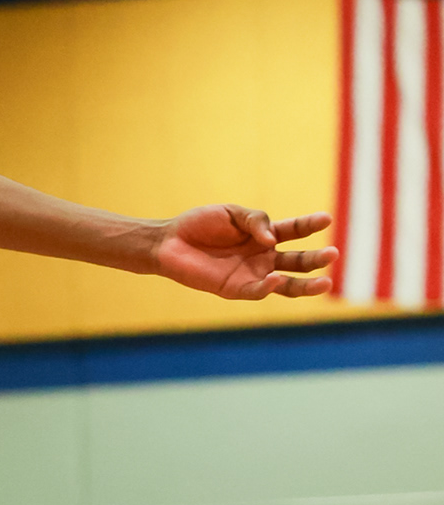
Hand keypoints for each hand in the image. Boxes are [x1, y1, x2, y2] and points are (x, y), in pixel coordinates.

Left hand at [152, 207, 333, 300]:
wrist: (170, 242)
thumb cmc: (201, 224)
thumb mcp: (232, 213)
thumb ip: (255, 221)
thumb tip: (272, 239)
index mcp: (265, 235)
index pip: (295, 230)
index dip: (310, 225)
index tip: (326, 219)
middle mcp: (263, 257)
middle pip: (297, 261)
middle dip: (316, 259)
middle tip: (333, 254)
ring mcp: (252, 275)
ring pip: (286, 283)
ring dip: (306, 284)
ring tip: (325, 283)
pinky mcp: (235, 289)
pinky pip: (257, 292)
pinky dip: (268, 287)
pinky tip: (276, 279)